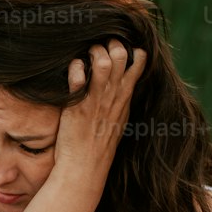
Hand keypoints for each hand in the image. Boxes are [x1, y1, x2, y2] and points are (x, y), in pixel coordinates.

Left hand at [53, 39, 146, 178]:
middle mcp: (112, 95)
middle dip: (108, 44)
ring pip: (102, 61)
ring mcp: (96, 100)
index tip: (116, 50)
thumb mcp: (118, 119)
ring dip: (92, 52)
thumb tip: (121, 83)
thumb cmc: (98, 144)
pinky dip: (74, 68)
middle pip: (120, 54)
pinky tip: (72, 71)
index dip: (129, 48)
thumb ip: (120, 99)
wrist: (85, 167)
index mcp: (124, 97)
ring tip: (84, 57)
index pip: (139, 61)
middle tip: (97, 49)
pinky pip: (78, 76)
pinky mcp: (78, 106)